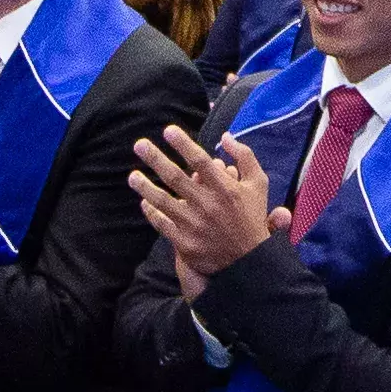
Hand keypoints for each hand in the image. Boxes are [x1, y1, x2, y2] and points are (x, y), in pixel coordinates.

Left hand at [129, 123, 283, 294]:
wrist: (250, 261)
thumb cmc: (251, 217)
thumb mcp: (258, 184)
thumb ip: (244, 156)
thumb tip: (225, 136)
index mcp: (225, 188)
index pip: (200, 160)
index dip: (183, 144)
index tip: (168, 130)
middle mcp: (207, 205)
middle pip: (175, 177)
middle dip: (155, 159)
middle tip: (139, 145)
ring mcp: (194, 225)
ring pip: (163, 201)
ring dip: (145, 186)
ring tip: (132, 175)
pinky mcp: (185, 243)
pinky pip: (162, 224)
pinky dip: (151, 212)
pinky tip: (143, 202)